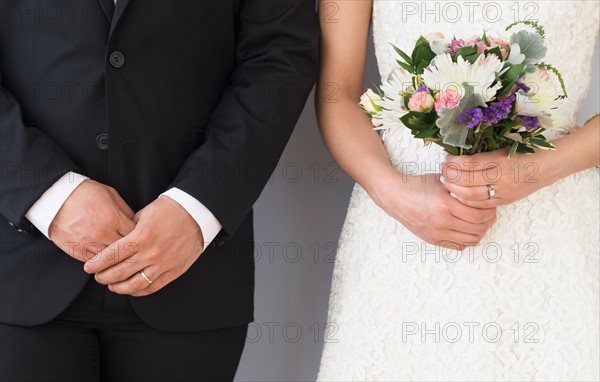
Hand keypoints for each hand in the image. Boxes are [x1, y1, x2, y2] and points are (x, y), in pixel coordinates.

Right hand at [48, 180, 135, 261]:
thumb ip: (125, 211)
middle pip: (126, 251)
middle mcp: (103, 234)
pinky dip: (103, 263)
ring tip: (124, 258)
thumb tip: (137, 223)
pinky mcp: (79, 252)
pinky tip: (107, 260)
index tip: (143, 237)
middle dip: (132, 251)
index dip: (141, 236)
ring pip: (112, 261)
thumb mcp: (110, 195)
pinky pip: (96, 263)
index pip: (137, 235)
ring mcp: (90, 245)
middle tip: (137, 250)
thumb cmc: (84, 193)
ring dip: (118, 260)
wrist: (55, 199)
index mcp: (114, 219)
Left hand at [84, 195, 203, 295]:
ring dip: (119, 287)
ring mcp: (163, 264)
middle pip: (120, 272)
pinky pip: (153, 287)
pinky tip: (131, 289)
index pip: (112, 256)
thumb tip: (116, 242)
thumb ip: (129, 229)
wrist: (196, 213)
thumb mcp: (144, 214)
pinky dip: (139, 291)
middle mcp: (151, 253)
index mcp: (141, 237)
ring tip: (112, 286)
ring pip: (135, 284)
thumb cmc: (170, 209)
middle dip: (104, 277)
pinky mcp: (174, 271)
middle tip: (98, 276)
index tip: (89, 267)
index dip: (97, 264)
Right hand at [372, 172, 496, 249]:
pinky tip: (467, 230)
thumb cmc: (417, 185)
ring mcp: (437, 233)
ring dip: (480, 232)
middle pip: (477, 229)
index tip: (491, 205)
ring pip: (470, 240)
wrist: (394, 197)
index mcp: (445, 204)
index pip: (479, 215)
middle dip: (488, 222)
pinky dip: (467, 240)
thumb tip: (482, 189)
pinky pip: (458, 246)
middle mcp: (441, 222)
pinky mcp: (432, 240)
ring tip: (480, 222)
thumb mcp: (441, 180)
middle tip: (489, 214)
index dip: (490, 211)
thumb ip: (461, 186)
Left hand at [441, 148, 557, 207]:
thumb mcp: (502, 149)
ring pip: (470, 196)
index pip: (469, 164)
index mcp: (499, 161)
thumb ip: (481, 156)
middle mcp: (501, 178)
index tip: (446, 159)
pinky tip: (457, 194)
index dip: (453, 163)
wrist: (548, 167)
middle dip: (450, 176)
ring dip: (454, 189)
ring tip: (446, 181)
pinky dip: (465, 200)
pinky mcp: (503, 202)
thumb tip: (456, 159)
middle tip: (442, 171)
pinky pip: (479, 205)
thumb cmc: (524, 153)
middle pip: (466, 181)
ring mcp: (502, 193)